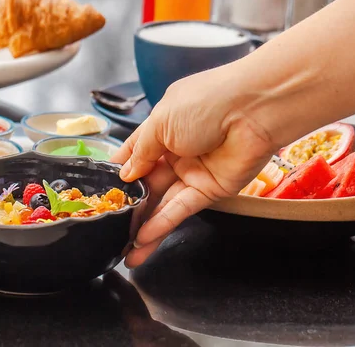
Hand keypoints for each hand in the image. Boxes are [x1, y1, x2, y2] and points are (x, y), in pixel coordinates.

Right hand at [112, 65, 275, 266]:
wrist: (254, 110)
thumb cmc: (205, 104)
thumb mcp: (160, 122)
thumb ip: (141, 152)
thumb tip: (126, 174)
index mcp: (163, 127)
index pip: (135, 152)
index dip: (119, 171)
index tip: (101, 191)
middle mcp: (176, 151)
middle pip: (147, 182)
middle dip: (129, 204)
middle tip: (109, 227)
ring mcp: (193, 172)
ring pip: (162, 202)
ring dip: (143, 225)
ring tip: (123, 249)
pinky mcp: (210, 190)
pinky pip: (181, 209)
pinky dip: (162, 224)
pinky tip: (142, 240)